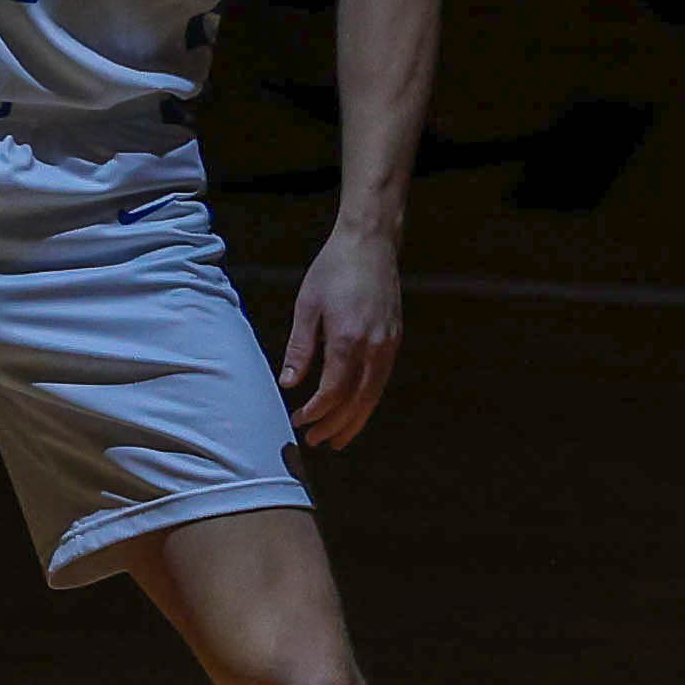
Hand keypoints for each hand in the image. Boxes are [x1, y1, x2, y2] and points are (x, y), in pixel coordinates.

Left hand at [275, 228, 404, 447]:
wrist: (370, 243)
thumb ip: (300, 348)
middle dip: (335, 425)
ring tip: (338, 439)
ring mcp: (388, 344)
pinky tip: (355, 409)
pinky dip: (368, 401)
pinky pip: (381, 380)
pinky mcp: (394, 339)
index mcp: (348, 339)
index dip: (316, 412)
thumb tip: (289, 384)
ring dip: (355, 420)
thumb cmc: (333, 270)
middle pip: (356, 401)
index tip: (299, 421)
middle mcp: (373, 347)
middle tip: (316, 442)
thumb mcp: (307, 306)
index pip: (333, 392)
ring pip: (374, 395)